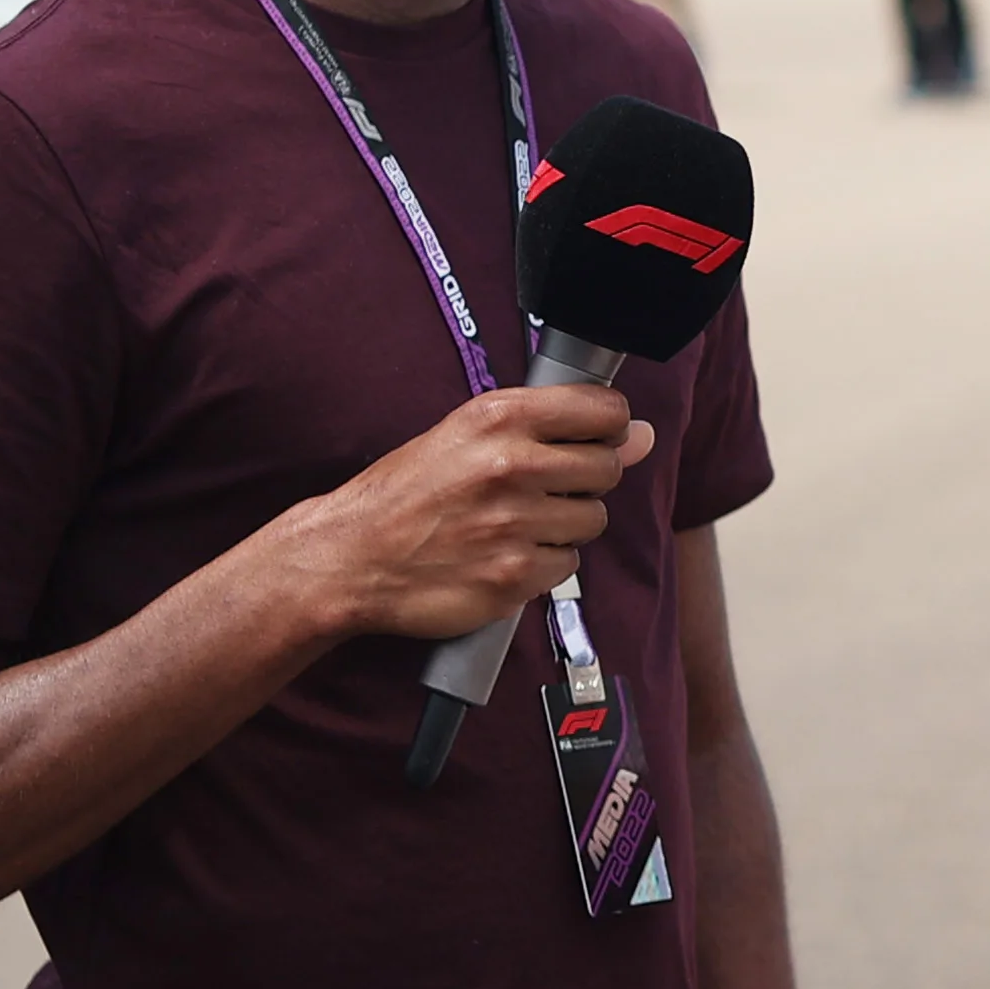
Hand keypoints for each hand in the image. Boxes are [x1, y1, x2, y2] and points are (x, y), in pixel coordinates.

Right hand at [293, 386, 653, 640]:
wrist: (349, 558)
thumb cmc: (405, 493)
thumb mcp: (467, 436)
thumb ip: (554, 429)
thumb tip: (640, 434)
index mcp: (499, 417)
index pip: (603, 410)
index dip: (607, 426)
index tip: (595, 437)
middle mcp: (512, 466)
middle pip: (606, 469)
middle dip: (585, 481)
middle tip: (542, 489)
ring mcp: (514, 525)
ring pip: (592, 521)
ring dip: (565, 525)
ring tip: (515, 524)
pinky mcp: (513, 577)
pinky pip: (566, 566)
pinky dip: (543, 564)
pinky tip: (505, 554)